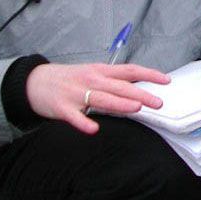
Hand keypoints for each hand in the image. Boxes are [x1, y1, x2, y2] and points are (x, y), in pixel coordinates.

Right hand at [26, 62, 170, 135]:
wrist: (34, 82)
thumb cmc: (68, 79)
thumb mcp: (92, 74)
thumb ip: (113, 82)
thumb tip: (138, 89)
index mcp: (100, 71)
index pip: (129, 71)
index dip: (148, 74)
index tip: (166, 81)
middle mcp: (91, 80)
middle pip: (119, 86)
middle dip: (140, 93)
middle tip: (158, 102)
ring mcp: (76, 93)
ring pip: (101, 98)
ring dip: (119, 103)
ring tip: (136, 108)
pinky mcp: (62, 107)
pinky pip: (74, 116)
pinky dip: (84, 122)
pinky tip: (94, 129)